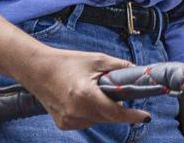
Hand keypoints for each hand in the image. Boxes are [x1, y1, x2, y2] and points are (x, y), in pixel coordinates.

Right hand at [18, 48, 148, 130]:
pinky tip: (84, 100)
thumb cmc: (67, 62)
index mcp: (85, 95)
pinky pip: (86, 122)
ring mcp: (69, 120)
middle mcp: (76, 112)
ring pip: (98, 121)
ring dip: (104, 112)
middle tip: (124, 99)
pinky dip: (91, 114)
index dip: (132, 116)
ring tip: (97, 94)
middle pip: (108, 118)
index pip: (115, 112)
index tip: (146, 117)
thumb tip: (138, 73)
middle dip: (119, 110)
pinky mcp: (63, 124)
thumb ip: (119, 67)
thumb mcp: (97, 60)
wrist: (37, 70)